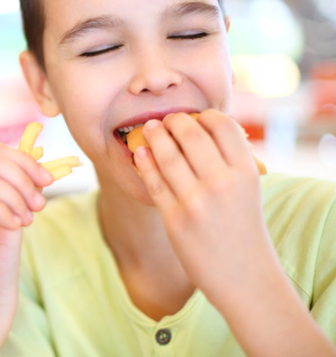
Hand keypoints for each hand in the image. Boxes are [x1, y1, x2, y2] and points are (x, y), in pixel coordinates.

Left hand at [133, 110, 275, 304]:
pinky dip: (145, 162)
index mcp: (245, 171)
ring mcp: (196, 201)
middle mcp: (222, 182)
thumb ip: (228, 160)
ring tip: (150, 129)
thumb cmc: (243, 226)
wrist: (244, 275)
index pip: (221, 124)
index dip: (204, 115)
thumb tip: (199, 128)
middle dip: (175, 121)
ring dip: (155, 136)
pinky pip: (154, 181)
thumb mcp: (248, 188)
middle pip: (190, 134)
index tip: (195, 117)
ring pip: (167, 155)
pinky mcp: (175, 218)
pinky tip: (141, 152)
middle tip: (167, 120)